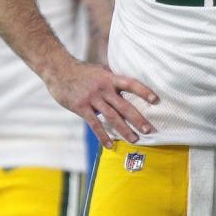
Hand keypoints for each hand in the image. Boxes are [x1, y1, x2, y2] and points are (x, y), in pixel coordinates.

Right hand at [43, 58, 159, 147]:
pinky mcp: (81, 107)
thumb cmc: (81, 71)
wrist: (58, 69)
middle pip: (124, 105)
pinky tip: (110, 145)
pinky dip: (103, 136)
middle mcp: (104, 88)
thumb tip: (126, 85)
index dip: (144, 92)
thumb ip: (112, 79)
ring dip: (125, 130)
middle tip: (150, 130)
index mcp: (110, 78)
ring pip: (112, 117)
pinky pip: (95, 124)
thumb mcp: (99, 71)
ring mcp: (92, 98)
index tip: (156, 100)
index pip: (131, 84)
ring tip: (135, 139)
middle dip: (138, 119)